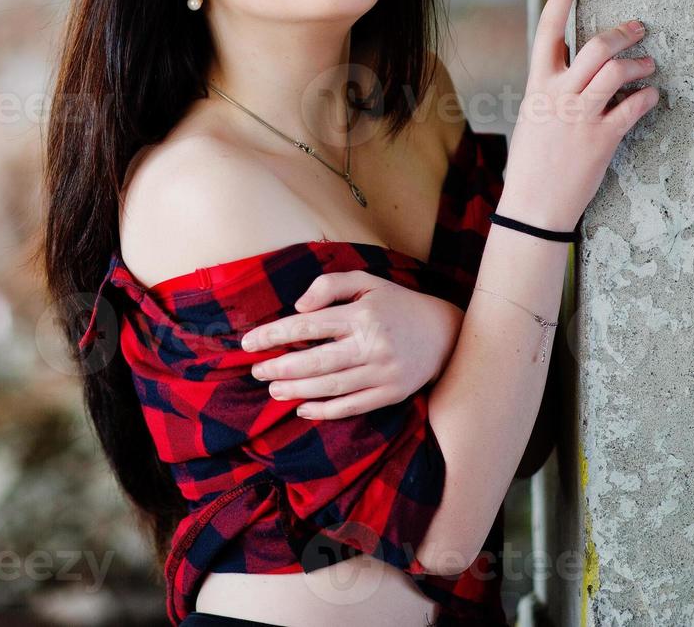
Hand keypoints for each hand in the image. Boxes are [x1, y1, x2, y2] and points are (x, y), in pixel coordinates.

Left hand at [238, 271, 462, 419]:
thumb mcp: (367, 282)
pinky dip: (325, 411)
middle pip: (317, 361)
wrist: (445, 334)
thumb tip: (298, 307)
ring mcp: (383, 373)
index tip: (249, 343)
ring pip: (331, 387)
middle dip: (281, 367)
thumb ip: (328, 286)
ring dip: (297, 390)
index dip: (274, 335)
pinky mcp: (391, 394)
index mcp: (362, 315)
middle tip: (257, 371)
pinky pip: (352, 407)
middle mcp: (372, 345)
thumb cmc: (396, 305)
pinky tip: (302, 409)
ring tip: (273, 390)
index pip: (308, 325)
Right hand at [499, 0, 660, 230]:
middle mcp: (558, 95)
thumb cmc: (533, 162)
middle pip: (595, 47)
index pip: (547, 30)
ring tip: (649, 65)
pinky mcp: (603, 139)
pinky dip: (647, 97)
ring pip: (617, 72)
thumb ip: (553, 90)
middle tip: (639, 29)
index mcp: (537, 86)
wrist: (533, 205)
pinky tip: (650, 97)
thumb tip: (578, 72)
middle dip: (624, 32)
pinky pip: (633, 108)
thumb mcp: (534, 116)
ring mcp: (581, 117)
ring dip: (640, 64)